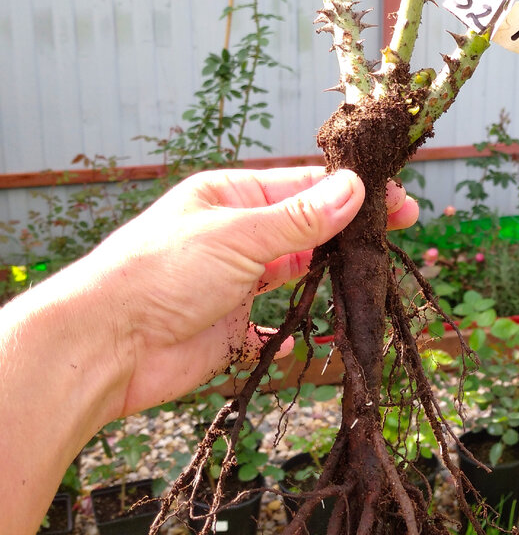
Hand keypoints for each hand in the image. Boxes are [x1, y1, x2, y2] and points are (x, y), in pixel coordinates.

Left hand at [87, 167, 417, 421]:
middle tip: (398, 234)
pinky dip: (293, 334)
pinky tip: (313, 337)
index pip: (304, 186)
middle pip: (304, 229)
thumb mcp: (238, 235)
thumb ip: (300, 218)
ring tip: (369, 280)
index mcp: (229, 197)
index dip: (352, 192)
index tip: (399, 201)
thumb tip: (354, 190)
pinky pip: (271, 330)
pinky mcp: (226, 332)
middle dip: (348, 232)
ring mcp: (230, 285)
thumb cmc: (158, 274)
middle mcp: (232, 237)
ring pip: (293, 276)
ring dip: (327, 279)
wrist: (104, 348)